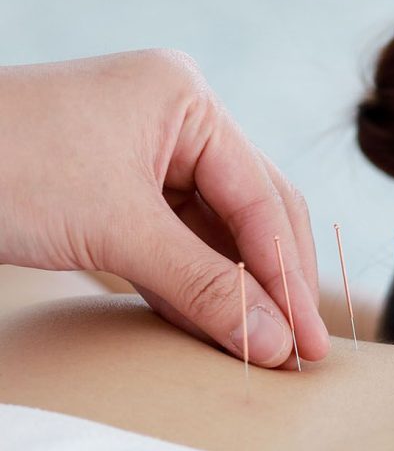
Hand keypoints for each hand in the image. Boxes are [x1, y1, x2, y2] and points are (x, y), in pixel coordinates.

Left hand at [0, 49, 329, 366]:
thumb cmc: (3, 166)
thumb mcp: (115, 231)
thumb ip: (204, 288)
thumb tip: (274, 344)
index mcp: (188, 101)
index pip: (261, 199)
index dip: (287, 275)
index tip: (306, 340)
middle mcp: (180, 123)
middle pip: (254, 211)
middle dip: (275, 281)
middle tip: (301, 348)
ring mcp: (154, 155)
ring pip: (220, 233)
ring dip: (239, 290)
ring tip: (266, 347)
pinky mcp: (127, 190)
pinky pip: (180, 243)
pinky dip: (196, 286)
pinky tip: (218, 326)